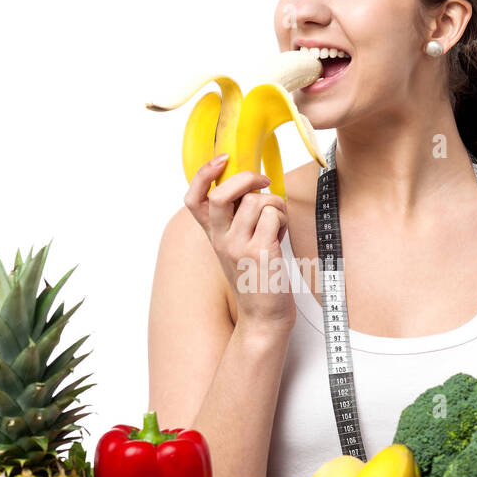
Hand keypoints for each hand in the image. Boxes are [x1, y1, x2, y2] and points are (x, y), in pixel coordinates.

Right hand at [184, 154, 295, 335]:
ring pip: (256, 201)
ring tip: (277, 222)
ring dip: (274, 204)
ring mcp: (239, 247)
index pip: (194, 199)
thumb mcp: (238, 247)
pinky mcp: (260, 253)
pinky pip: (273, 214)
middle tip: (263, 182)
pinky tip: (281, 234)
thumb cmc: (257, 278)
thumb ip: (237, 219)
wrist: (264, 317)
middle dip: (246, 178)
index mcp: (213, 236)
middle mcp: (221, 241)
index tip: (222, 159)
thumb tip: (250, 184)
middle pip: (222, 195)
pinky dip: (283, 218)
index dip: (204, 174)